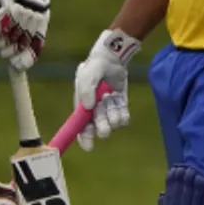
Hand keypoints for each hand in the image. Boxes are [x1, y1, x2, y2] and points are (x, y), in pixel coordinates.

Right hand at [73, 29, 140, 150]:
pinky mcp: (121, 104)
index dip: (83, 137)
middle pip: (97, 126)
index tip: (88, 146)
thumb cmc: (96, 66)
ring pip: (112, 122)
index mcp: (82, 105)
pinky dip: (123, 115)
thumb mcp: (87, 75)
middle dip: (101, 128)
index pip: (81, 125)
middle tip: (105, 129)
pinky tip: (120, 105)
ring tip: (112, 104)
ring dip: (113, 118)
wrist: (113, 57)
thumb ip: (86, 90)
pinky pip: (123, 117)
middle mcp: (95, 109)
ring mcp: (108, 107)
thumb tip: (88, 107)